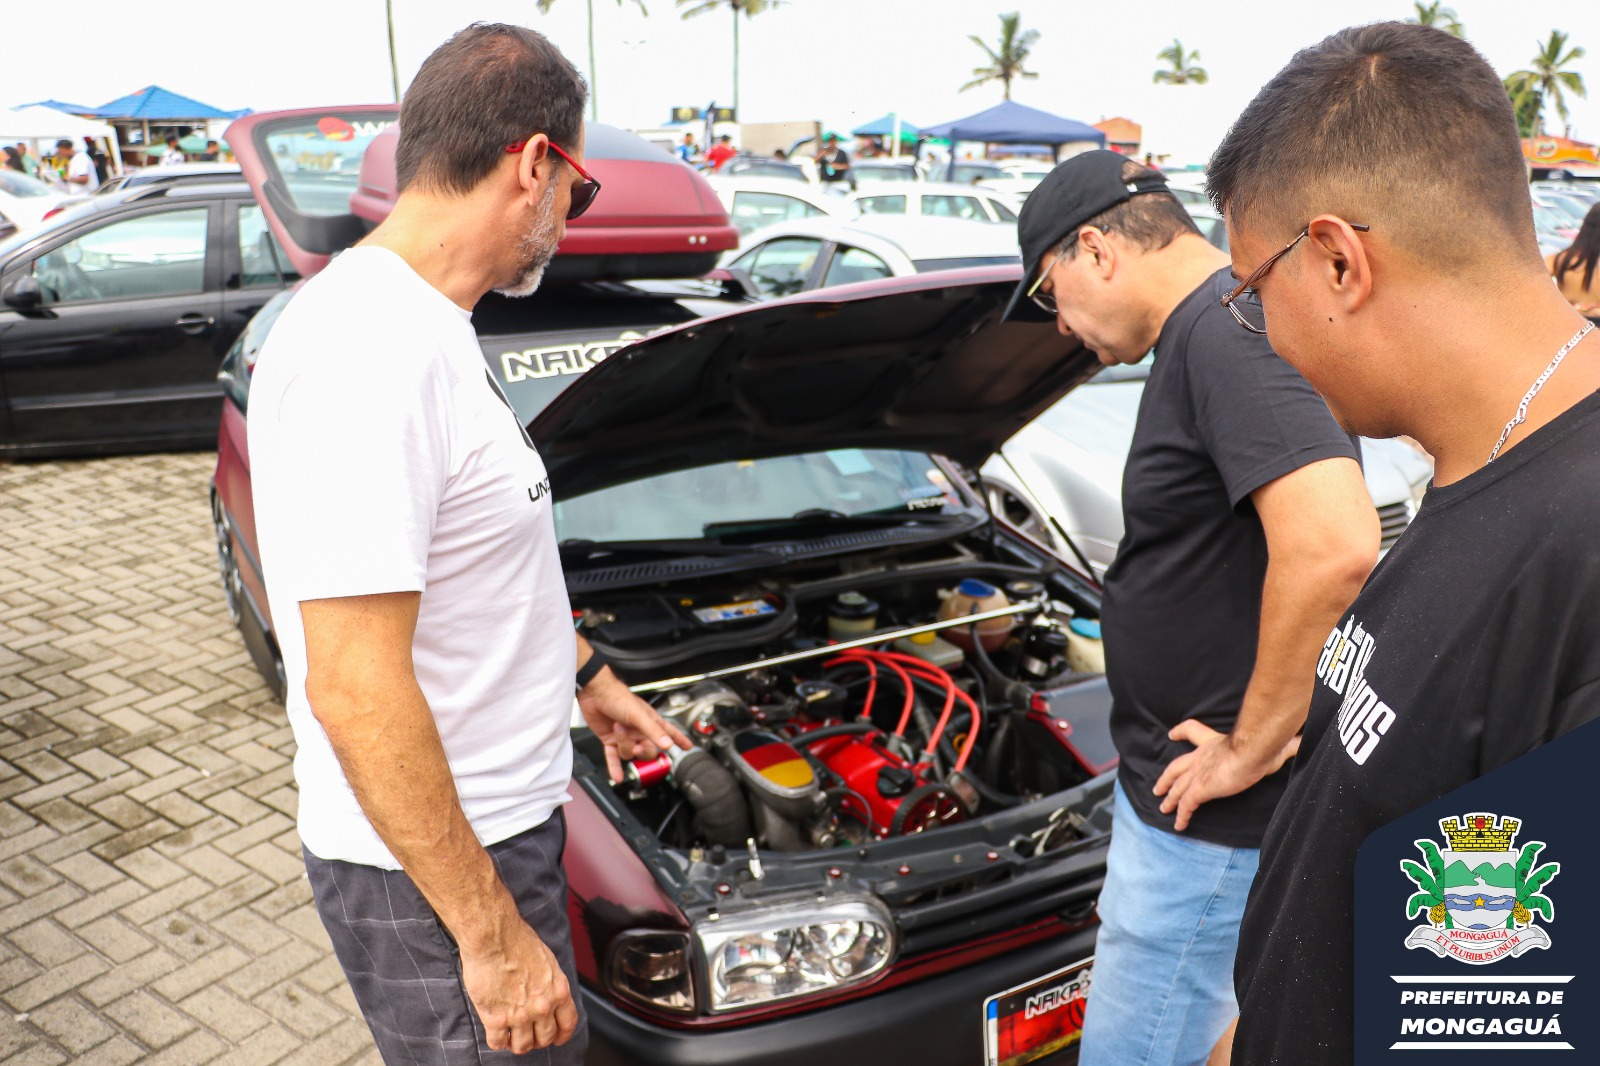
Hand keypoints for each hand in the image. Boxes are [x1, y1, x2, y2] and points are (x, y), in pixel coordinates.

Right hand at [459, 914, 577, 1052]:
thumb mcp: (547, 960)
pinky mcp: (496, 1019)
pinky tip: (495, 1032)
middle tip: (529, 1034)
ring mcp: (520, 1015)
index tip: (557, 1037)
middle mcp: (543, 1006)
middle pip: (545, 1039)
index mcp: (558, 990)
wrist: (493, 937)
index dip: (562, 1034)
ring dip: (516, 1043)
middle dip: (537, 1039)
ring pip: (522, 1046)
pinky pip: (497, 1043)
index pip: (568, 1023)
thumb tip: (548, 994)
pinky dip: (497, 1041)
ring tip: (510, 1035)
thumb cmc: (517, 940)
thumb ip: (550, 983)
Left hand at [577, 669, 690, 781]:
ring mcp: (624, 736)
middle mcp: (638, 730)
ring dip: (623, 745)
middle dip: (643, 751)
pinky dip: (615, 767)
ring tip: (617, 729)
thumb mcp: (639, 715)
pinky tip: (618, 777)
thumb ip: (653, 731)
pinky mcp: (610, 740)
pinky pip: (614, 758)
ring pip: (629, 754)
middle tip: (638, 747)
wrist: (595, 693)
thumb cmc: (618, 697)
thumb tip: (668, 745)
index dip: (679, 739)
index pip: (669, 732)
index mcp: (650, 721)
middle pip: (648, 751)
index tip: (688, 747)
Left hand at [1152, 720, 1299, 830]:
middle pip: (1176, 767)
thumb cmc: (1263, 745)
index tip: (1172, 734)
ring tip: (1163, 807)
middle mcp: (1201, 757)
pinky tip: (1178, 825)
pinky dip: (1181, 815)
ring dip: (1170, 799)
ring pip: (1177, 788)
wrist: (1253, 749)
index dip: (1181, 731)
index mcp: (1214, 742)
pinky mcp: (1199, 788)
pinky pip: (1186, 805)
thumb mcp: (1274, 744)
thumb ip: (1286, 744)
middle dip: (1166, 778)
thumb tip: (1303, 741)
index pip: (1193, 731)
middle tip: (1158, 787)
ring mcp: (1198, 773)